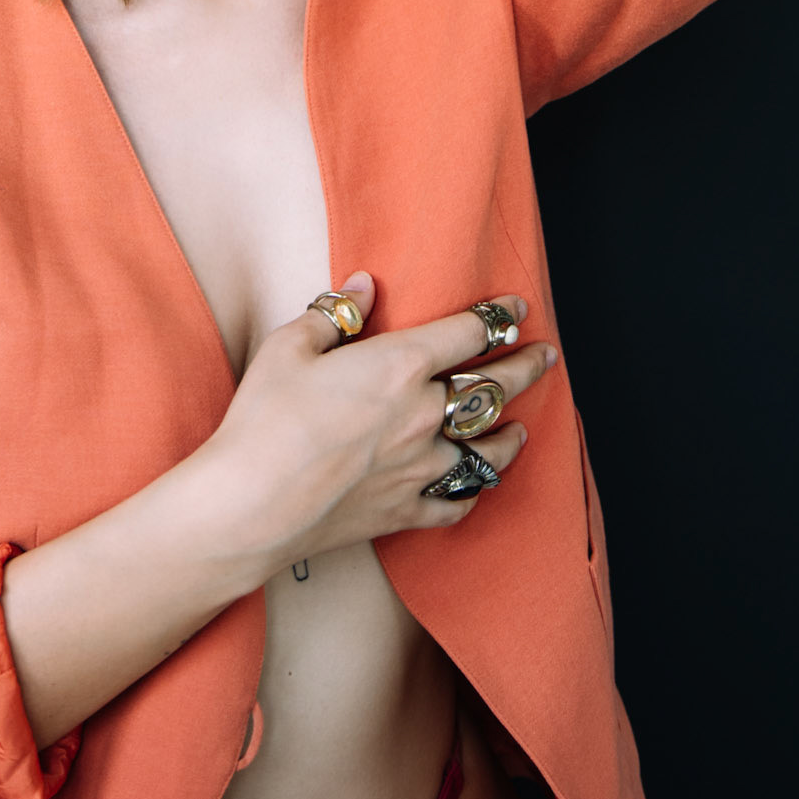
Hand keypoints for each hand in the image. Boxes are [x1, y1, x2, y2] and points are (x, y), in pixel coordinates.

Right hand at [203, 269, 555, 568]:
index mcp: (400, 366)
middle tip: (545, 356)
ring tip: (523, 426)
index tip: (516, 309)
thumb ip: (334, 314)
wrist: (252, 505)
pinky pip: (456, 504)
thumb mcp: (289, 347)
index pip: (468, 331)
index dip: (497, 316)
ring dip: (511, 434)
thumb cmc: (265, 420)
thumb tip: (363, 287)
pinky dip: (472, 495)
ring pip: (488, 450)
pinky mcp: (405, 511)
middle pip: (493, 388)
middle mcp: (424, 415)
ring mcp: (421, 468)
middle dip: (525, 367)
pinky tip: (478, 488)